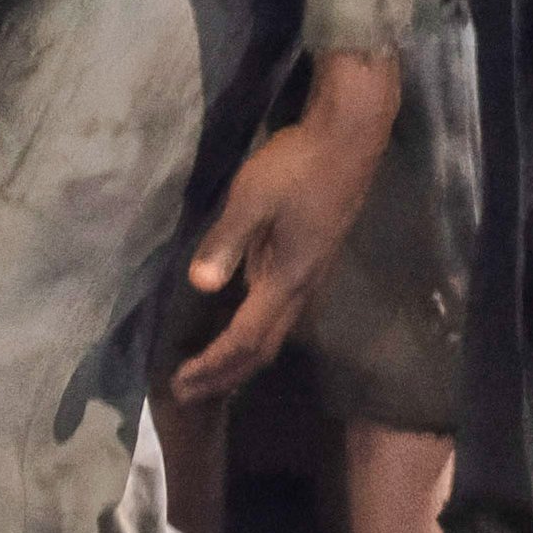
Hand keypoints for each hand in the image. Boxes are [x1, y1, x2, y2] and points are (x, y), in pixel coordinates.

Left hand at [173, 52, 400, 404]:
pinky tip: (241, 322)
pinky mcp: (313, 260)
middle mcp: (303, 288)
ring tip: (211, 371)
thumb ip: (226, 241)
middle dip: (225, 375)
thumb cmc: (298, 165)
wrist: (351, 140)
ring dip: (242, 358)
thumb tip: (200, 285)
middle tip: (188, 392)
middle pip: (263, 348)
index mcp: (286, 279)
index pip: (245, 340)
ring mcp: (313, 276)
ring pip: (275, 333)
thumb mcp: (252, 198)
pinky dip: (255, 333)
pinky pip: (281, 314)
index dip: (212, 366)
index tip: (181, 384)